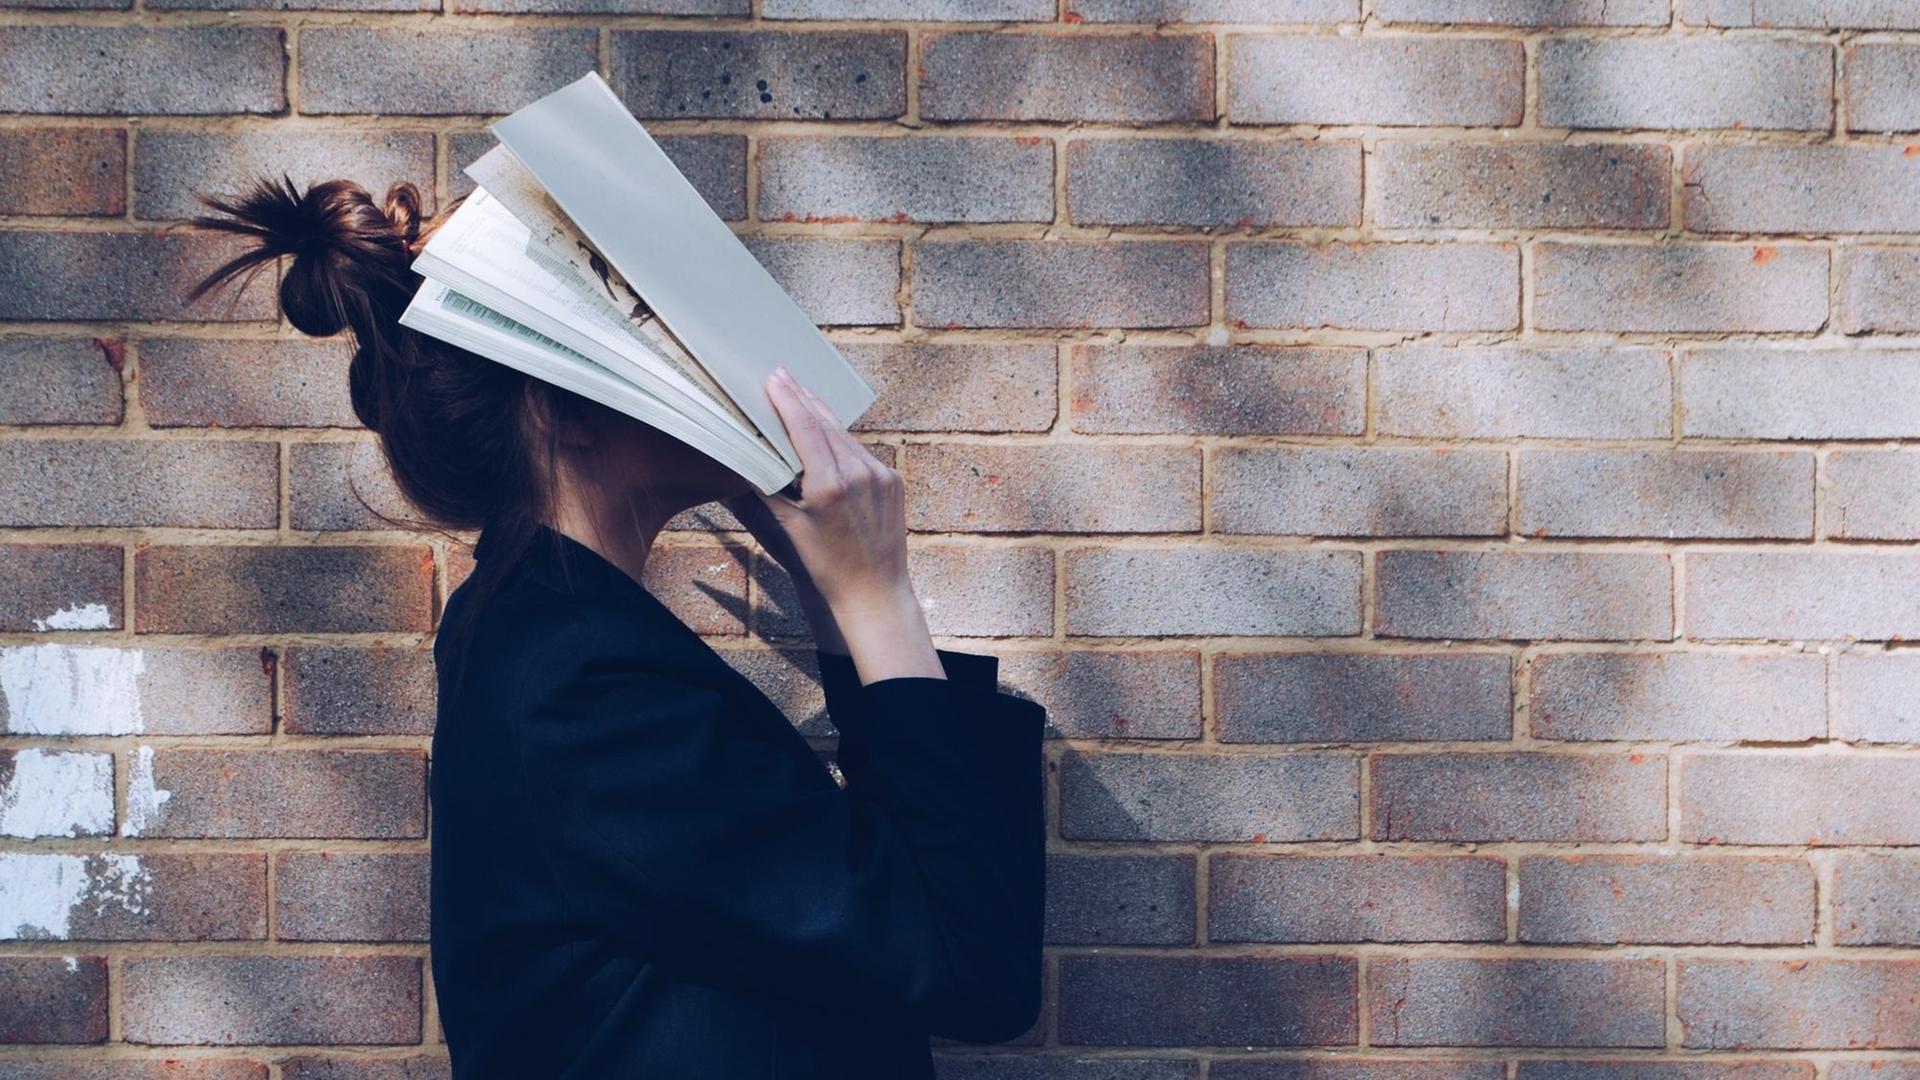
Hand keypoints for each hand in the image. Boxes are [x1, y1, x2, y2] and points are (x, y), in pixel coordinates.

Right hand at [738, 367, 941, 683]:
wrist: (875, 590)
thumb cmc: (829, 565)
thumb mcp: (792, 527)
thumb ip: (772, 488)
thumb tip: (752, 459)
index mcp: (830, 485)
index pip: (805, 428)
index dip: (788, 400)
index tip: (774, 378)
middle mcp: (859, 473)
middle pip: (825, 424)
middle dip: (802, 398)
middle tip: (782, 375)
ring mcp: (880, 474)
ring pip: (844, 435)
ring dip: (820, 415)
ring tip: (800, 395)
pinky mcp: (893, 479)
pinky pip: (860, 451)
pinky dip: (840, 439)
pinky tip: (826, 431)